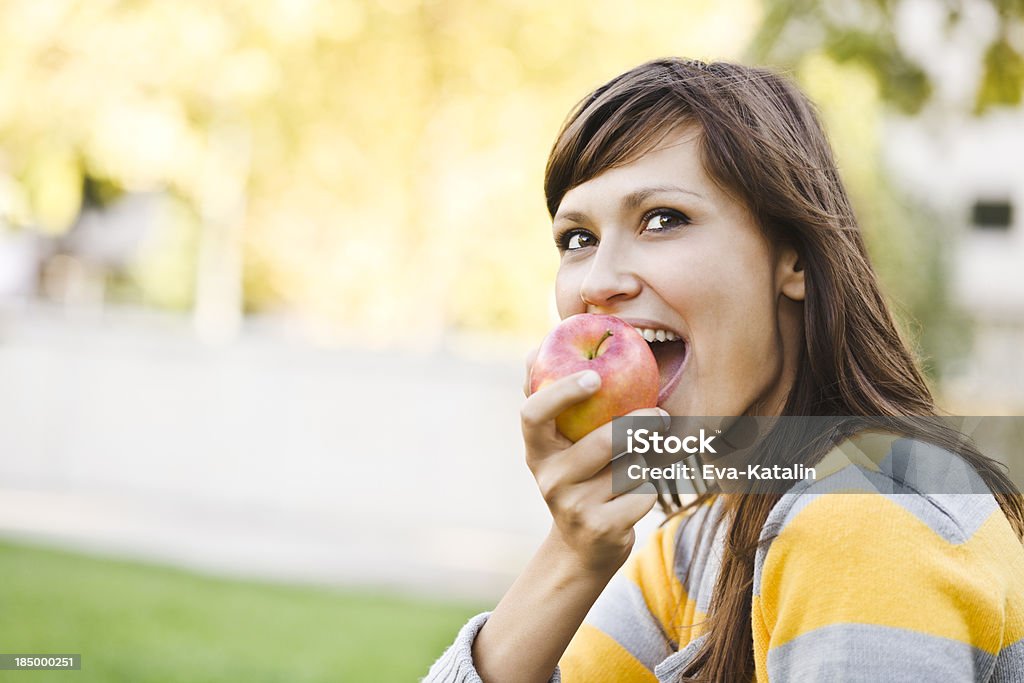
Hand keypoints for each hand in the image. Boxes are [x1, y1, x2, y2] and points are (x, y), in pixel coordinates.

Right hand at [521, 350, 661, 573]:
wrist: (583, 547)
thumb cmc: (578, 477)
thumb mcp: (558, 444)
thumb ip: (551, 399)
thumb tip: (536, 348)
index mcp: (536, 449)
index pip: (534, 414)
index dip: (562, 392)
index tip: (595, 375)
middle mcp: (548, 478)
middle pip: (599, 442)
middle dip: (637, 424)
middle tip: (660, 414)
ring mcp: (573, 506)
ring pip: (628, 467)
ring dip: (647, 457)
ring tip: (652, 451)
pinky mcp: (601, 528)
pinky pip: (642, 494)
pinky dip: (651, 488)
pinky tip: (642, 491)